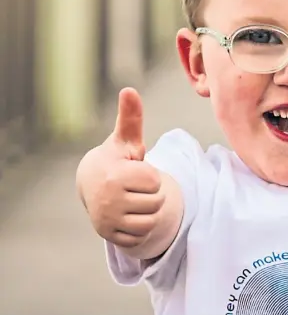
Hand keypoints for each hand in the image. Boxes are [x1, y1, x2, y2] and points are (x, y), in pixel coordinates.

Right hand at [77, 88, 164, 247]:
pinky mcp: (108, 236)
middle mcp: (107, 200)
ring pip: (150, 221)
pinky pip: (140, 237)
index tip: (137, 171)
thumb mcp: (126, 139)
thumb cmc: (117, 158)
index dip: (151, 175)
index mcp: (114, 176)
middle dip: (152, 194)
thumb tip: (129, 89)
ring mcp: (106, 220)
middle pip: (156, 203)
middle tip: (136, 187)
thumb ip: (131, 117)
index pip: (155, 182)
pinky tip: (129, 214)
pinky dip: (140, 228)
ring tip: (135, 199)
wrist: (93, 183)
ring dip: (149, 211)